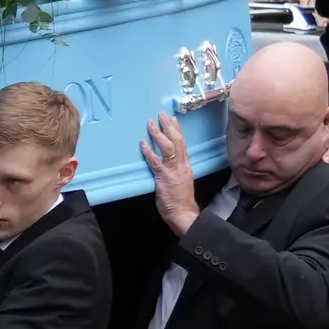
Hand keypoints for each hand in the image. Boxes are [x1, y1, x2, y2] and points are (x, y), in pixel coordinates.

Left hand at [141, 113, 199, 234]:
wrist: (184, 214)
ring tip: (151, 124)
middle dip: (169, 127)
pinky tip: (142, 144)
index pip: (183, 144)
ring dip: (159, 135)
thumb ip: (176, 169)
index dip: (178, 130)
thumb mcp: (182, 180)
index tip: (173, 119)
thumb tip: (169, 162)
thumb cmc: (180, 200)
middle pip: (177, 141)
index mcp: (186, 165)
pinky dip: (149, 152)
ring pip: (168, 148)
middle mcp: (181, 165)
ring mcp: (173, 171)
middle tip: (162, 114)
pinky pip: (156, 162)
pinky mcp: (164, 178)